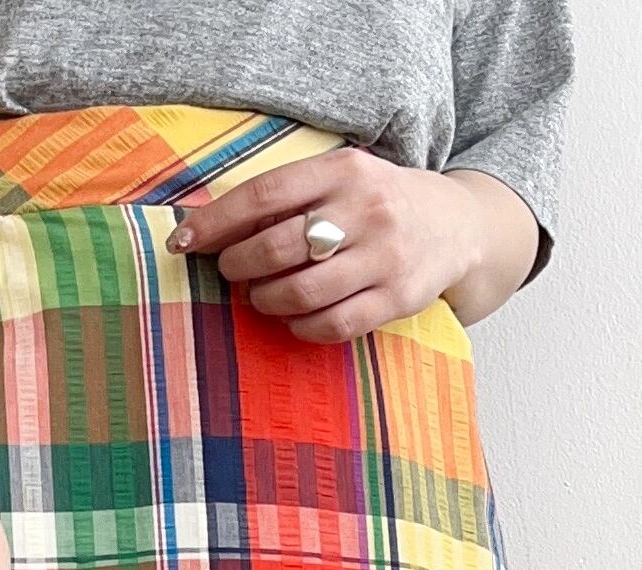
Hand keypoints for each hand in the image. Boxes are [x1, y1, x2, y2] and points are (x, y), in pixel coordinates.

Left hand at [170, 153, 541, 340]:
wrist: (457, 225)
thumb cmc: (379, 204)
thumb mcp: (343, 179)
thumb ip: (292, 196)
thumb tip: (214, 227)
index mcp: (344, 170)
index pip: (265, 195)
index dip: (218, 221)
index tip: (184, 241)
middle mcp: (366, 210)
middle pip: (277, 246)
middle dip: (240, 265)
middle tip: (232, 272)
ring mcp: (384, 257)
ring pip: (301, 292)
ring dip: (267, 300)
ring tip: (262, 296)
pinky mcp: (396, 299)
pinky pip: (331, 325)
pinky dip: (301, 327)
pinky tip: (295, 318)